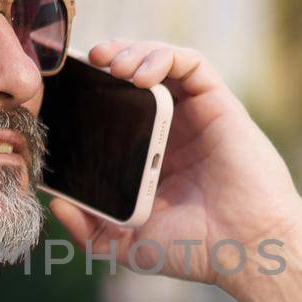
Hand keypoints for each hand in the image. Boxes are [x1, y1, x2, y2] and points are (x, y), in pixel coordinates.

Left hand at [47, 38, 301, 287]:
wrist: (245, 250)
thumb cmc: (195, 250)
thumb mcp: (127, 245)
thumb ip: (90, 230)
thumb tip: (56, 204)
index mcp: (152, 155)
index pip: (118, 108)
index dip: (92, 91)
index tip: (66, 89)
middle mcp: (174, 129)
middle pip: (137, 76)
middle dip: (109, 60)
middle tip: (84, 63)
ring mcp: (197, 115)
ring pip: (163, 61)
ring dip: (133, 51)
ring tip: (110, 64)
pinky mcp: (220, 104)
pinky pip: (192, 63)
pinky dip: (164, 56)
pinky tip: (139, 74)